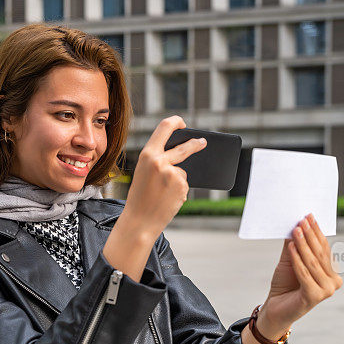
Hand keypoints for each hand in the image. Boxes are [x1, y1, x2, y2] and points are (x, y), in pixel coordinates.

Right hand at [121, 116, 206, 238]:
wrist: (139, 221)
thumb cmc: (140, 198)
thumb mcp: (143, 172)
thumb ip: (157, 161)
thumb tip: (182, 156)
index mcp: (147, 154)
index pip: (164, 127)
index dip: (176, 122)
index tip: (183, 123)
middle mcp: (160, 161)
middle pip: (185, 147)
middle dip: (196, 144)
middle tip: (203, 142)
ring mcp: (172, 174)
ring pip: (182, 172)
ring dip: (176, 182)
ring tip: (161, 194)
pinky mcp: (181, 186)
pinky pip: (183, 185)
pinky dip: (178, 192)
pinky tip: (168, 200)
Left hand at [256, 213, 342, 338]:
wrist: (276, 308)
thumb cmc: (285, 284)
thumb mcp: (290, 261)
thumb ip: (295, 245)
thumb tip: (296, 224)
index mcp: (332, 273)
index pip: (325, 248)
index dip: (317, 232)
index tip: (309, 216)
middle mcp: (334, 282)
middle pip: (320, 254)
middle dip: (310, 235)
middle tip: (302, 220)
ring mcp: (326, 291)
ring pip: (313, 262)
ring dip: (303, 244)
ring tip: (295, 230)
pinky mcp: (315, 296)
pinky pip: (304, 273)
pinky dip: (297, 259)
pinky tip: (291, 246)